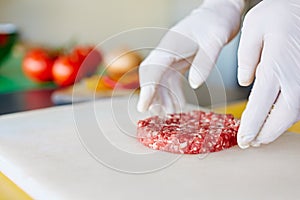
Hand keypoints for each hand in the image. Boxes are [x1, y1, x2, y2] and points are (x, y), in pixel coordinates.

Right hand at [137, 0, 244, 113]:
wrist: (220, 11)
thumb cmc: (217, 21)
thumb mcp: (215, 40)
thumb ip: (205, 62)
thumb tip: (195, 85)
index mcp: (171, 45)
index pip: (153, 69)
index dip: (147, 89)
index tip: (143, 106)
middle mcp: (167, 52)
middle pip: (152, 76)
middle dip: (151, 95)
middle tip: (155, 114)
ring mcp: (172, 56)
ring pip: (161, 80)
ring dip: (163, 97)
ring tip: (169, 114)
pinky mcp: (179, 60)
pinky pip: (172, 80)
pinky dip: (173, 93)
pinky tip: (178, 105)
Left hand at [237, 0, 299, 147]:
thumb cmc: (279, 13)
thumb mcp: (253, 28)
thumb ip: (246, 57)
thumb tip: (245, 81)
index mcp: (276, 65)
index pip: (262, 105)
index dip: (252, 126)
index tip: (243, 139)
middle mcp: (295, 76)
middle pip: (282, 117)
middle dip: (265, 134)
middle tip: (250, 143)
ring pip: (294, 114)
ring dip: (276, 129)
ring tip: (259, 136)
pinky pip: (299, 104)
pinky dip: (286, 117)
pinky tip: (273, 119)